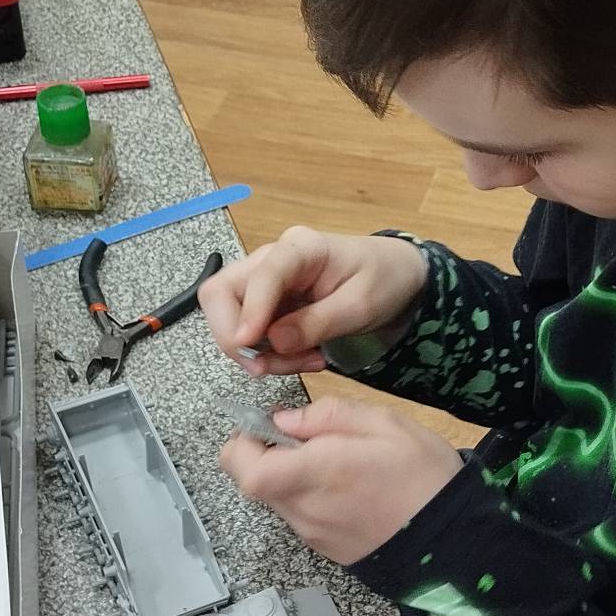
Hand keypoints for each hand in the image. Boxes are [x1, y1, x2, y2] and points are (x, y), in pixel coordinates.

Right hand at [198, 227, 426, 376]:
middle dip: (234, 336)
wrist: (394, 275)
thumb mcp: (360, 306)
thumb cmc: (383, 280)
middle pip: (220, 292)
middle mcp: (272, 258)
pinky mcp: (267, 302)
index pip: (261, 275)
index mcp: (301, 248)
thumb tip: (272, 341)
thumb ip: (318, 323)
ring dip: (257, 351)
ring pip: (230, 317)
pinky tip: (303, 357)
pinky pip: (249, 332)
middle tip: (267, 367)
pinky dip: (268, 353)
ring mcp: (265, 280)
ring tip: (306, 362)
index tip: (247, 345)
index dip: (249, 311)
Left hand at [219, 398, 462, 564]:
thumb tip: (286, 420)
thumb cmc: (423, 476)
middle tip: (307, 439)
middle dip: (269, 456)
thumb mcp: (385, 423)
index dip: (243, 442)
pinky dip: (311, 497)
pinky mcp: (326, 548)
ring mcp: (313, 534)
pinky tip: (349, 488)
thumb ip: (328, 415)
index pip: (242, 466)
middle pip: (254, 484)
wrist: (454, 541)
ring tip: (338, 463)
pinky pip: (302, 516)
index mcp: (313, 472)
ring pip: (278, 499)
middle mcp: (303, 508)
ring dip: (292, 477)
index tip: (267, 425)